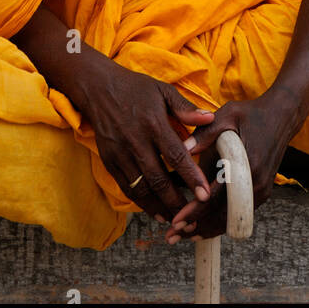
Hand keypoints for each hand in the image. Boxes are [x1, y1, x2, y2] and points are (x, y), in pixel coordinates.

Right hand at [74, 57, 214, 222]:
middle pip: (159, 179)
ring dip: (159, 207)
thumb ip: (186, 109)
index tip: (205, 194)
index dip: (192, 177)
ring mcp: (120, 153)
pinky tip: (155, 211)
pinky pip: (126, 187)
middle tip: (193, 216)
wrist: (98, 88)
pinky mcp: (109, 161)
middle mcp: (136, 141)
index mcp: (153, 123)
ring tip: (176, 219)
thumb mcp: (163, 91)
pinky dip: (141, 202)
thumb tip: (210, 118)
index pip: (176, 155)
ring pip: (141, 188)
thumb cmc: (136, 88)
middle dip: (176, 201)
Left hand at [164, 90, 299, 242]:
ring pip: (231, 220)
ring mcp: (261, 191)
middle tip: (172, 236)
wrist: (282, 117)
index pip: (216, 197)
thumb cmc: (251, 114)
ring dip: (207, 229)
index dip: (194, 212)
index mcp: (246, 166)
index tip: (175, 221)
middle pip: (223, 216)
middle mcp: (256, 184)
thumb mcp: (227, 115)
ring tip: (183, 236)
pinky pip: (239, 214)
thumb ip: (204, 133)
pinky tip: (202, 226)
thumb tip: (181, 149)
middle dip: (196, 228)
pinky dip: (220, 221)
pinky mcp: (262, 192)